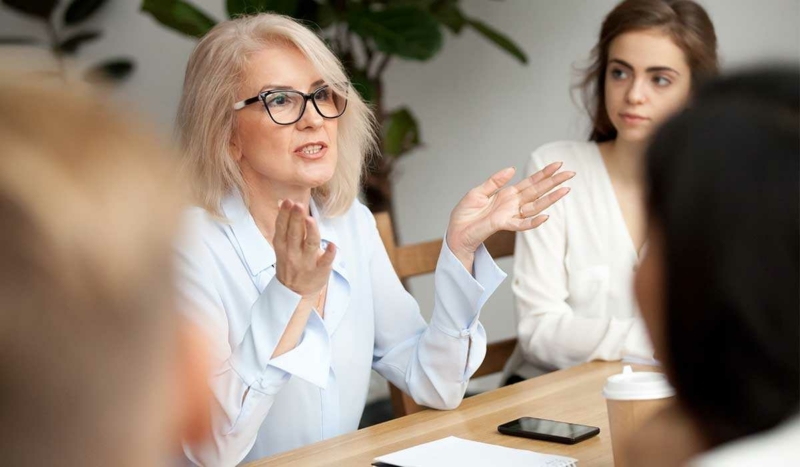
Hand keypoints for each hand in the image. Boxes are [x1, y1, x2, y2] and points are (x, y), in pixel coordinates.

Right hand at [273, 200, 335, 297]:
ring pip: (309, 245)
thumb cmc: (290, 262)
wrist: (294, 292)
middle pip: (294, 234)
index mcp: (282, 245)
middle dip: (296, 219)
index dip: (284, 215)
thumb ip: (284, 224)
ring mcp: (306, 263)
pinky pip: (325, 262)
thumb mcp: (282, 245)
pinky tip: (333, 246)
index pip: (282, 228)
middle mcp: (293, 253)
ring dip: (310, 232)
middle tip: (298, 205)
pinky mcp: (319, 271)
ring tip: (310, 220)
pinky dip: (328, 254)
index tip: (288, 201)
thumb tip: (282, 201)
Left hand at [446, 162, 573, 259]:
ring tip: (566, 190)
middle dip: (554, 182)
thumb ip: (494, 181)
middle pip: (537, 191)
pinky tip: (546, 216)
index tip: (558, 164)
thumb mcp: (478, 192)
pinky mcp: (503, 224)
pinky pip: (521, 224)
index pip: (530, 182)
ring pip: (535, 206)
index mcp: (507, 194)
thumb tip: (512, 169)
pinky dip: (533, 221)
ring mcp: (510, 215)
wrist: (455, 232)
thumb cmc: (465, 214)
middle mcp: (512, 204)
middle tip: (570, 173)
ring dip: (551, 199)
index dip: (544, 173)